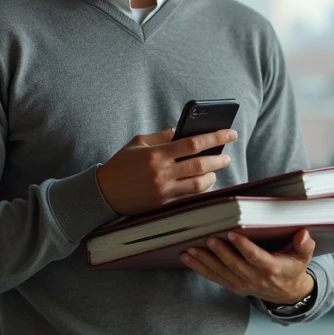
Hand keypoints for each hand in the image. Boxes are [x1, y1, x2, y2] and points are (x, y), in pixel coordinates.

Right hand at [96, 128, 237, 216]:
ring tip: (217, 168)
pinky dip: (200, 187)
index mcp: (156, 154)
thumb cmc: (121, 164)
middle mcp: (162, 172)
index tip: (229, 133)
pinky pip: (189, 195)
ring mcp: (164, 190)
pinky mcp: (163, 203)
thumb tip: (184, 132)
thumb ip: (162, 136)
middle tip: (227, 155)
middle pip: (200, 164)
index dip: (214, 137)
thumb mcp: (138, 143)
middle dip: (219, 158)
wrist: (104, 193)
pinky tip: (205, 180)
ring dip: (212, 175)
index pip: (192, 143)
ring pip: (198, 183)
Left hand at [181, 229, 315, 303]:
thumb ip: (305, 245)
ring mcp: (242, 284)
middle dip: (219, 251)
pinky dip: (200, 268)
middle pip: (233, 264)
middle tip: (207, 238)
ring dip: (204, 261)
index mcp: (271, 268)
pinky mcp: (234, 286)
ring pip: (220, 272)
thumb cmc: (294, 267)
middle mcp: (255, 278)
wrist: (288, 293)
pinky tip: (188, 259)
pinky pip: (215, 277)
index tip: (231, 233)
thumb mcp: (304, 256)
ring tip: (190, 250)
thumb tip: (303, 234)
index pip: (254, 256)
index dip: (242, 246)